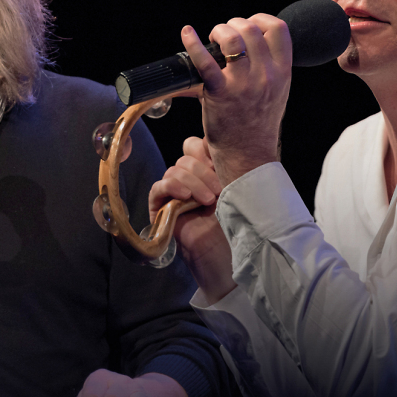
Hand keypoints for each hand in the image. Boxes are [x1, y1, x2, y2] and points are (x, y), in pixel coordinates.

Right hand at [149, 136, 235, 303]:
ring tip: (207, 200)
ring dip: (193, 181)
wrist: (229, 256)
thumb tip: (217, 140)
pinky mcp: (161, 208)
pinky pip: (158, 188)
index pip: (197, 145)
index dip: (207, 149)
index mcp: (208, 170)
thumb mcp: (236, 187)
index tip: (221, 162)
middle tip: (219, 189)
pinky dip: (171, 186)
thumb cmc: (237, 223)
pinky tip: (185, 196)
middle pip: (186, 155)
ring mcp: (175, 193)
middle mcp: (191, 178)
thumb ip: (227, 164)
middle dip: (204, 169)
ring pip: (175, 170)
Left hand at [181, 14, 291, 185]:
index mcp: (282, 73)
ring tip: (213, 38)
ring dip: (219, 31)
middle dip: (233, 24)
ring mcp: (243, 85)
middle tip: (223, 34)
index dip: (260, 19)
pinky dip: (193, 43)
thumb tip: (243, 42)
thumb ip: (267, 67)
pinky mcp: (220, 93)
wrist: (247, 155)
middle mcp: (266, 76)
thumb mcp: (275, 92)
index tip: (248, 24)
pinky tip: (187, 33)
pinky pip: (205, 61)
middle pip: (251, 29)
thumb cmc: (256, 123)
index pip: (278, 29)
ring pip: (232, 39)